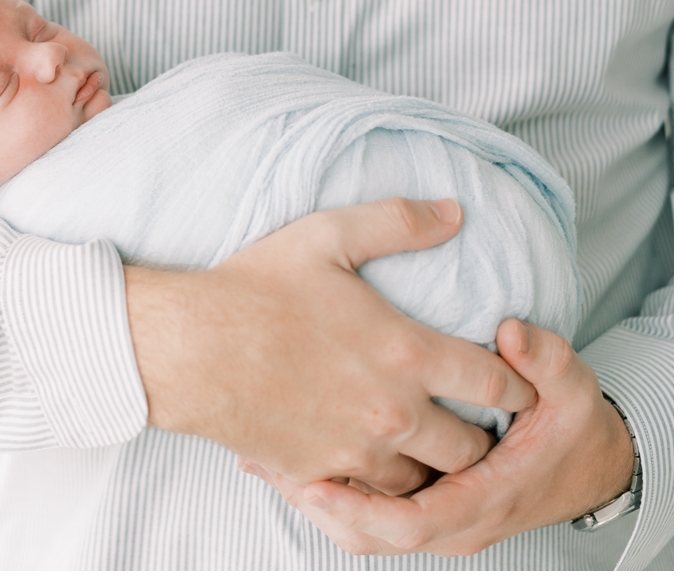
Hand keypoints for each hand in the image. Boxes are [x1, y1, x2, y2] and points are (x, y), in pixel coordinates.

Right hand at [125, 197, 537, 495]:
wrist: (189, 349)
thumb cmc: (252, 290)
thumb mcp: (325, 237)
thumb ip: (396, 222)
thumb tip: (454, 212)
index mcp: (406, 354)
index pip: (496, 385)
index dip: (519, 389)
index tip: (518, 388)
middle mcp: (393, 412)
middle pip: (471, 449)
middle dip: (479, 438)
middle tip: (471, 424)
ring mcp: (357, 449)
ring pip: (424, 481)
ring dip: (428, 466)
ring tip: (422, 448)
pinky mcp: (321, 472)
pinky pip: (371, 496)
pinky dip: (377, 483)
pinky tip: (368, 461)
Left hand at [241, 319, 636, 555]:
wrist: (585, 465)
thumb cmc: (568, 426)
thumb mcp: (570, 389)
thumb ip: (545, 359)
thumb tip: (511, 332)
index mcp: (484, 498)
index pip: (411, 522)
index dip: (357, 506)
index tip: (310, 479)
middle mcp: (456, 523)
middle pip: (369, 535)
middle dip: (315, 502)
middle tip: (261, 461)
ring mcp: (437, 522)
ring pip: (358, 532)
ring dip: (311, 500)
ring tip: (259, 459)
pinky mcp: (421, 510)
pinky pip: (363, 519)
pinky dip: (323, 496)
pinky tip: (278, 462)